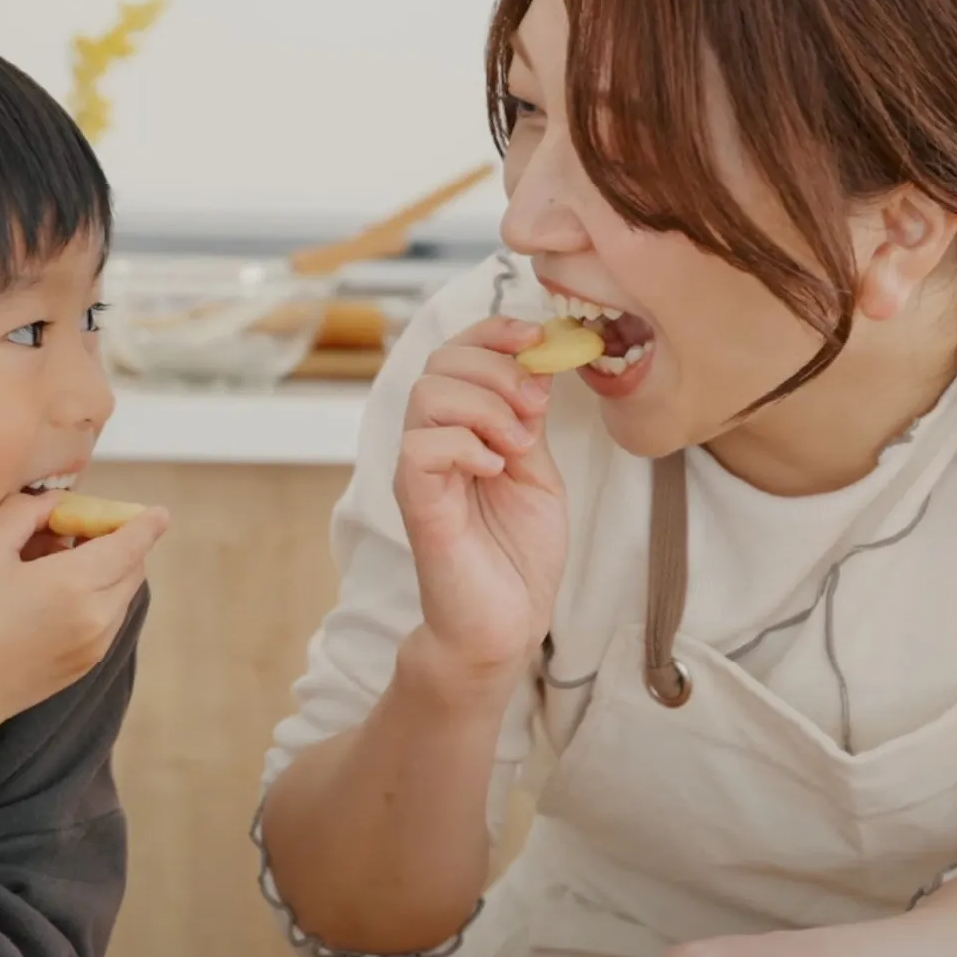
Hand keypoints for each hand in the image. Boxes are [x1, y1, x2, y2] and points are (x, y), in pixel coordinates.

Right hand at [0, 490, 170, 770]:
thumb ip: (28, 511)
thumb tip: (58, 504)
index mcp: (77, 582)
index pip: (132, 545)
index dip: (147, 524)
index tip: (159, 514)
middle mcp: (99, 615)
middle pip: (133, 568)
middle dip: (120, 543)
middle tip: (83, 529)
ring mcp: (98, 644)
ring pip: (121, 594)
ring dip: (107, 570)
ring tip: (58, 562)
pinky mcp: (88, 663)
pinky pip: (108, 618)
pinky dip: (97, 597)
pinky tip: (55, 595)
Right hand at [393, 317, 569, 680]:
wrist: (506, 623)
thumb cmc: (518, 554)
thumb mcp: (539, 472)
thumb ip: (529, 420)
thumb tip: (538, 364)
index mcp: (462, 428)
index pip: (459, 352)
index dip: (494, 332)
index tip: (538, 337)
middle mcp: (433, 442)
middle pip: (440, 362)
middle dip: (497, 368)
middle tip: (535, 406)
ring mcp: (421, 472)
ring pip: (428, 394)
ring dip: (486, 405)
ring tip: (519, 443)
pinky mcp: (417, 503)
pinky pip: (421, 447)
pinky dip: (466, 445)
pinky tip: (495, 468)